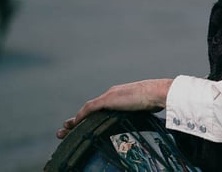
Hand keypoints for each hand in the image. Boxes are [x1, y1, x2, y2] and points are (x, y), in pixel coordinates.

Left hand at [56, 78, 172, 138]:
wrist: (158, 92)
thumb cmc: (157, 99)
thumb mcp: (146, 107)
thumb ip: (141, 111)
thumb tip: (146, 117)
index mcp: (120, 97)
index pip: (100, 108)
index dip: (89, 118)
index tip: (83, 125)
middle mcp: (112, 95)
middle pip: (90, 109)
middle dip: (77, 120)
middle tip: (65, 129)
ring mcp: (109, 96)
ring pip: (86, 110)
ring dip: (74, 121)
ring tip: (63, 130)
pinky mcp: (108, 99)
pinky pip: (89, 109)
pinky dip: (80, 117)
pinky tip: (73, 124)